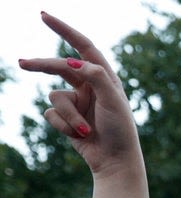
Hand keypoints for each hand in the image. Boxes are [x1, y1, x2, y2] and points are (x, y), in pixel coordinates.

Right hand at [19, 13, 144, 181]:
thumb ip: (96, 77)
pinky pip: (52, 114)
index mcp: (104, 77)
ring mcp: (77, 101)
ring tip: (85, 130)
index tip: (43, 16)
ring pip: (56, 97)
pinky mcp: (67, 117)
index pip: (83, 46)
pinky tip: (80, 136)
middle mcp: (90, 86)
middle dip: (43, 66)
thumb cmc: (120, 130)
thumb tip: (73, 61)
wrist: (115, 161)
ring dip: (68, 115)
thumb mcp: (113, 101)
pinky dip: (64, 126)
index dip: (64, 30)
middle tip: (21, 64)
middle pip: (59, 67)